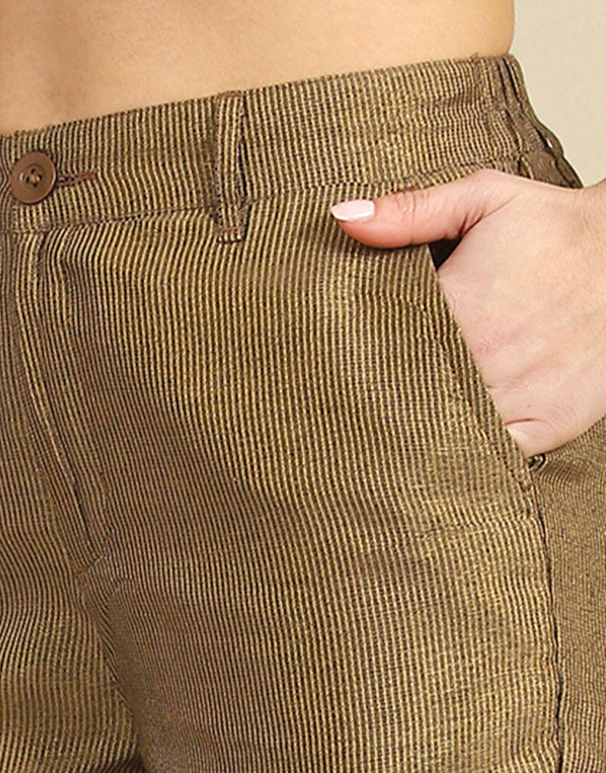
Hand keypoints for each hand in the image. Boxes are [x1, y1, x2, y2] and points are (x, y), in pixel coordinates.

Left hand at [330, 171, 605, 456]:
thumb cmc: (555, 227)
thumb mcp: (485, 198)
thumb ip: (411, 210)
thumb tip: (343, 216)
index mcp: (457, 306)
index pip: (382, 344)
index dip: (357, 354)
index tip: (336, 358)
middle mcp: (483, 359)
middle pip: (406, 393)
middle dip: (382, 395)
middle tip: (352, 402)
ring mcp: (515, 397)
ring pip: (445, 428)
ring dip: (420, 427)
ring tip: (392, 424)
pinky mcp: (544, 426)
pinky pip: (490, 454)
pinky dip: (467, 451)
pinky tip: (448, 438)